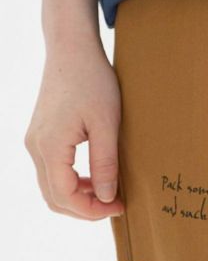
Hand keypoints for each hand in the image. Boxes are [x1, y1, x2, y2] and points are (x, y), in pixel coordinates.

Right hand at [25, 32, 124, 219]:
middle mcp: (36, 147)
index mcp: (51, 146)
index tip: (118, 206)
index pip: (65, 196)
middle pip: (54, 197)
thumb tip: (106, 197)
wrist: (72, 50)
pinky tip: (96, 177)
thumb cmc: (93, 82)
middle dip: (84, 209)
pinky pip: (52, 171)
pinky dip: (72, 182)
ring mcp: (35, 141)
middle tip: (114, 205)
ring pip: (51, 187)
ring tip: (108, 193)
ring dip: (78, 197)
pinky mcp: (41, 136)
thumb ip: (105, 163)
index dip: (92, 210)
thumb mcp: (107, 124)